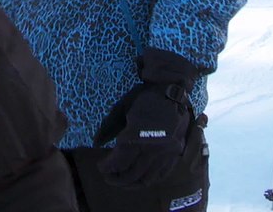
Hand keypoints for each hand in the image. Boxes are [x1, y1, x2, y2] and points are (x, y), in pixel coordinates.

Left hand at [95, 49, 196, 186]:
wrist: (173, 90)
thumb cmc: (144, 98)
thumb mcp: (121, 109)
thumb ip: (108, 128)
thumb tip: (96, 144)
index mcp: (136, 136)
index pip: (118, 162)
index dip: (107, 167)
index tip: (100, 166)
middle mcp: (153, 148)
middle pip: (131, 174)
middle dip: (116, 178)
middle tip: (108, 177)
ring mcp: (167, 153)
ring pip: (147, 178)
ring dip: (132, 183)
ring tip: (122, 181)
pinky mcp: (176, 154)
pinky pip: (161, 174)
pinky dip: (149, 179)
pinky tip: (140, 178)